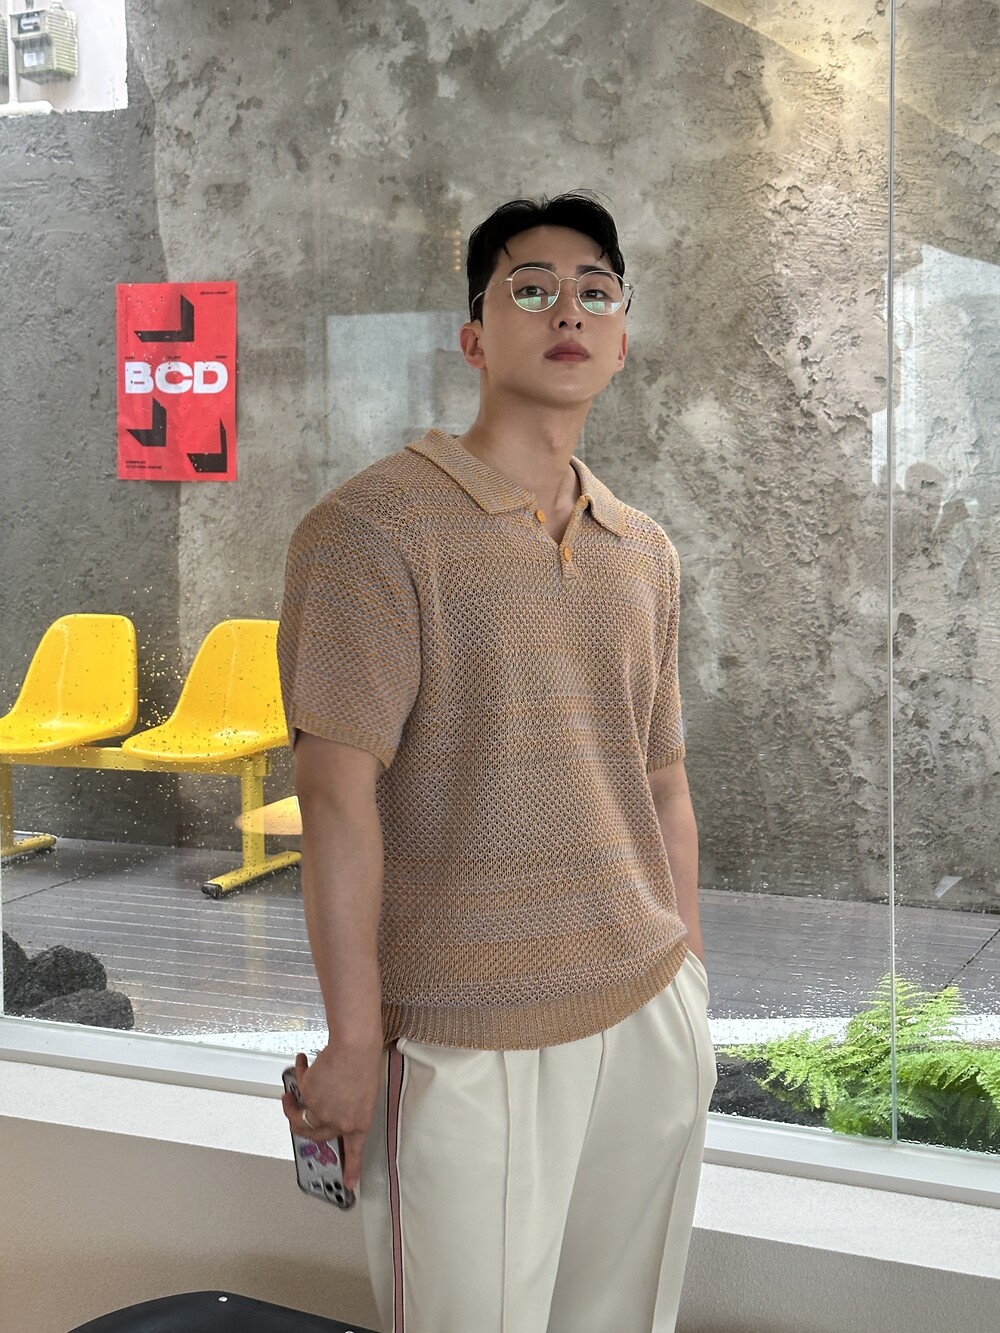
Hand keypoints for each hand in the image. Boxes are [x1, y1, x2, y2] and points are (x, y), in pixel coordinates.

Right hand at [281, 1041, 382, 1190]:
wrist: (354, 1046)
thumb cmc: (365, 1062)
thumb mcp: (364, 1092)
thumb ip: (348, 1105)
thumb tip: (331, 1106)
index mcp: (358, 1122)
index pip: (355, 1152)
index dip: (351, 1169)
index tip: (349, 1184)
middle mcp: (338, 1121)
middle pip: (313, 1134)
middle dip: (299, 1124)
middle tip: (294, 1113)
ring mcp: (321, 1111)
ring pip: (299, 1115)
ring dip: (291, 1105)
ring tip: (289, 1095)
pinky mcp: (307, 1095)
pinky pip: (299, 1087)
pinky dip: (299, 1073)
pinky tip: (302, 1062)